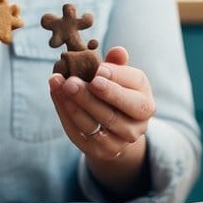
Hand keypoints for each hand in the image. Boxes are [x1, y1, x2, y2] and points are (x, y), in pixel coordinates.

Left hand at [48, 46, 155, 160]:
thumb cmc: (115, 94)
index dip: (116, 76)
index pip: (135, 86)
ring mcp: (120, 141)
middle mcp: (138, 124)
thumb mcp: (120, 78)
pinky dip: (66, 113)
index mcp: (145, 101)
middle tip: (72, 81)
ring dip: (74, 104)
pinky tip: (57, 95)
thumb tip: (118, 51)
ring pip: (95, 124)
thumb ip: (117, 64)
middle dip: (91, 96)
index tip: (98, 68)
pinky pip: (80, 133)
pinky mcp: (101, 151)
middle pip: (114, 111)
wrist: (114, 130)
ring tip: (59, 85)